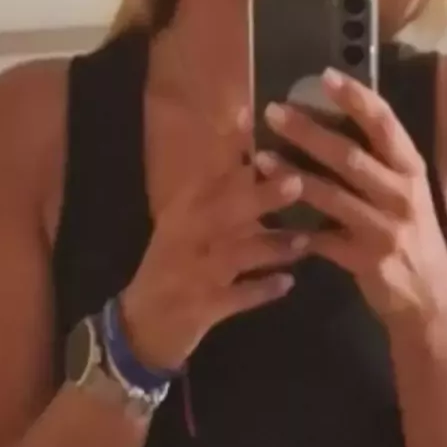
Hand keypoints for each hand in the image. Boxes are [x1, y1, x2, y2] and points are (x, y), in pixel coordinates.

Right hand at [119, 115, 307, 371]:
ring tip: (305, 241)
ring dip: (272, 247)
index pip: (206, 175)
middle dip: (260, 198)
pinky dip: (262, 290)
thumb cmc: (172, 267)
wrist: (142, 327)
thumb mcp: (185, 226)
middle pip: (222, 213)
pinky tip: (288, 284)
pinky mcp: (202, 308)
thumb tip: (254, 154)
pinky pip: (236, 298)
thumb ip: (217, 195)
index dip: (229, 151)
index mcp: (180, 213)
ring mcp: (192, 274)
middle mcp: (184, 239)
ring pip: (235, 256)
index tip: (250, 120)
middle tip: (298, 182)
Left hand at [259, 70, 446, 321]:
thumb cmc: (412, 236)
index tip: (326, 74)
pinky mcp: (366, 260)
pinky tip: (267, 220)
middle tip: (274, 111)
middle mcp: (401, 195)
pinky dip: (295, 232)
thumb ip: (378, 162)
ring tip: (260, 158)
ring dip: (292, 176)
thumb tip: (336, 118)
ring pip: (332, 197)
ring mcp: (385, 229)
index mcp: (410, 170)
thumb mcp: (406, 193)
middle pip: (352, 156)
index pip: (386, 124)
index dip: (357, 98)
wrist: (431, 299)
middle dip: (309, 132)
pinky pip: (323, 241)